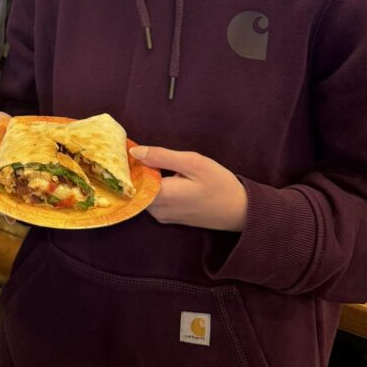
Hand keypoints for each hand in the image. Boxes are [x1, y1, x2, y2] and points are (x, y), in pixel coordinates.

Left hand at [131, 146, 247, 231]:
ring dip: (145, 177)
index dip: (127, 164)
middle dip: (135, 169)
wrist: (241, 211)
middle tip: (139, 150)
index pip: (130, 180)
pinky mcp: (168, 217)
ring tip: (153, 160)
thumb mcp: (193, 163)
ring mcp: (162, 216)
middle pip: (135, 187)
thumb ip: (161, 156)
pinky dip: (153, 185)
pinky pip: (152, 199)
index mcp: (161, 197)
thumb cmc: (220, 185)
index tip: (125, 149)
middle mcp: (157, 211)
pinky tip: (162, 173)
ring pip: (143, 192)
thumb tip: (134, 152)